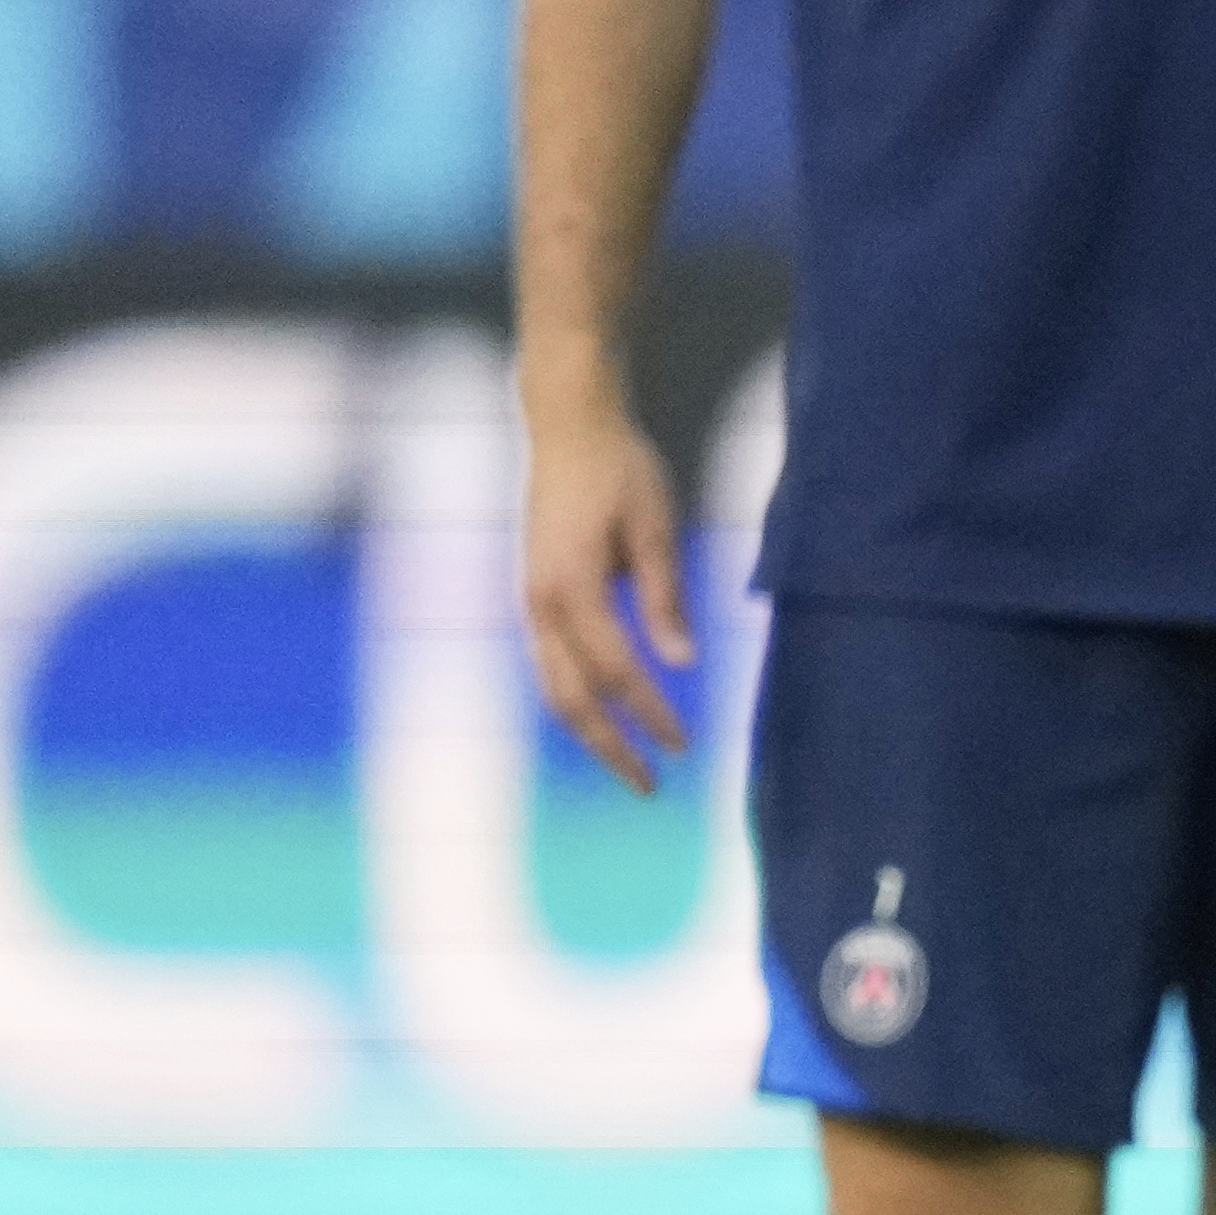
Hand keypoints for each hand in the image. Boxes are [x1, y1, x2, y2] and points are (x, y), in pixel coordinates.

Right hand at [516, 381, 692, 795]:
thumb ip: (664, 597)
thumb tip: (681, 664)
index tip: (686, 744)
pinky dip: (576, 699)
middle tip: (650, 787)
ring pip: (553, 688)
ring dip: (589, 731)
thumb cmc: (621, 469)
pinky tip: (604, 716)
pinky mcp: (535, 596)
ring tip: (629, 764)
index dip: (651, 712)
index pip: (617, 671)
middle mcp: (539, 605)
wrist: (568, 427)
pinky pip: (551, 664)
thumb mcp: (656, 527)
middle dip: (610, 747)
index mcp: (570, 589)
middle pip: (571, 699)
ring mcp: (530, 602)